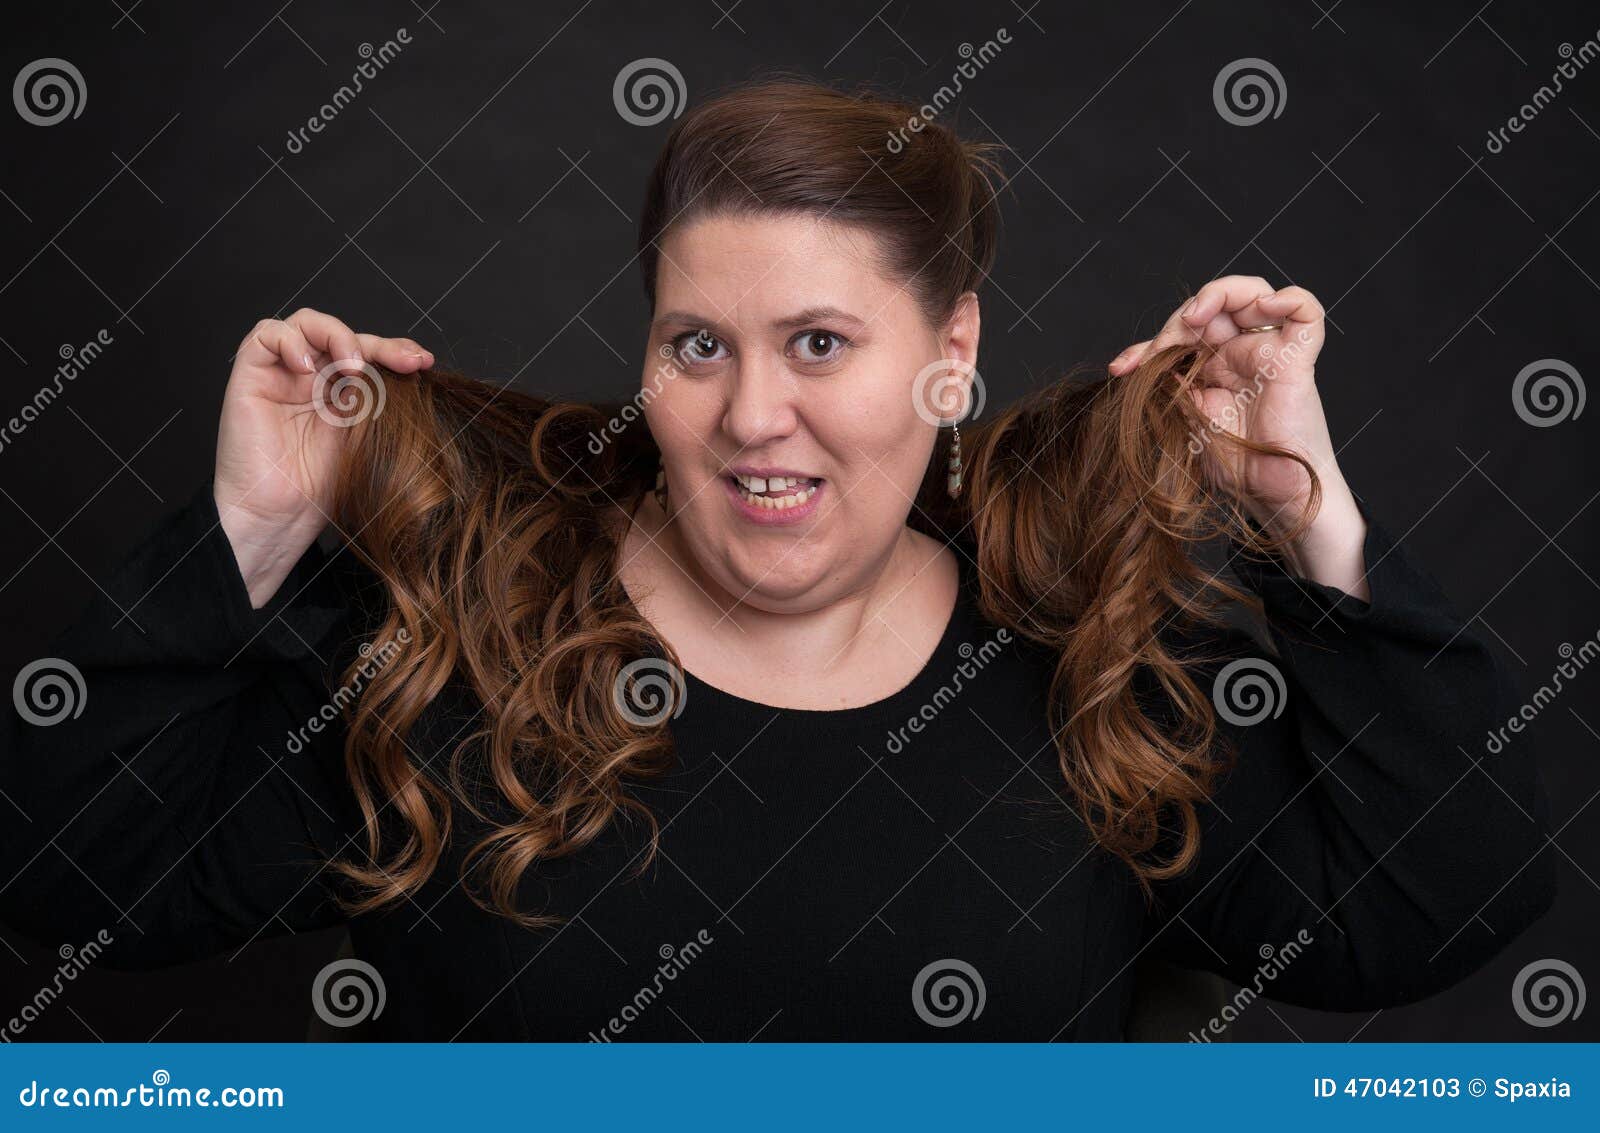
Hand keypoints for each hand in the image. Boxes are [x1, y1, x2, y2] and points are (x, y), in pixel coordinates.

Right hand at [214, 308, 433, 606]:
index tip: (423, 363)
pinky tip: (310, 369)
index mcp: (339, 392)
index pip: (368, 354)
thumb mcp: (365, 436)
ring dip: (336, 336)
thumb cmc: (320, 488)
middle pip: (342, 335)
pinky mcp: (250, 377)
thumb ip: (380, 400)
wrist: (279, 517)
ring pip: (305, 324)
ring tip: (354, 367)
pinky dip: (291, 342)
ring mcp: (281, 375)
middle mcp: (310, 379)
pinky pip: (265, 335)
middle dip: (378, 343)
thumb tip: (417, 368)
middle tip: (404, 361)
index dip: (395, 351)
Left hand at [1108, 276, 1367, 595]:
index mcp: (1212, 366)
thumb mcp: (1184, 419)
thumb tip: (1134, 365)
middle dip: (1177, 322)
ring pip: (1254, 293)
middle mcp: (1241, 353)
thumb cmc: (1235, 463)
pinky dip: (1288, 298)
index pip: (1181, 333)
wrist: (1271, 494)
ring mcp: (1269, 353)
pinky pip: (1306, 311)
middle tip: (1159, 352)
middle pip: (1213, 306)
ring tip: (1196, 318)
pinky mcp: (1297, 359)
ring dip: (1219, 294)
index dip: (1147, 345)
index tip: (1121, 369)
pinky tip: (1264, 305)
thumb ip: (1167, 387)